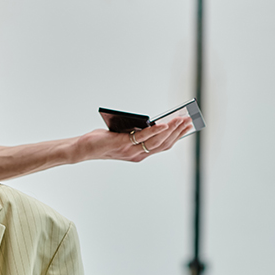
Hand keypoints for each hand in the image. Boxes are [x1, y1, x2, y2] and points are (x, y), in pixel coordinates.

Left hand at [76, 116, 193, 162]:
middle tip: (188, 120)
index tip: (188, 126)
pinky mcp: (124, 144)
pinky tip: (163, 123)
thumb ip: (139, 131)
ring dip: (170, 130)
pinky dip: (155, 131)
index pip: (163, 146)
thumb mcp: (126, 135)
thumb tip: (155, 120)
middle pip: (163, 144)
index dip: (177, 137)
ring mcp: (132, 151)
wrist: (86, 148)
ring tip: (179, 119)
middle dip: (178, 131)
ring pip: (156, 141)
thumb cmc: (104, 141)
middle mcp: (138, 155)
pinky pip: (143, 137)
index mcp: (140, 154)